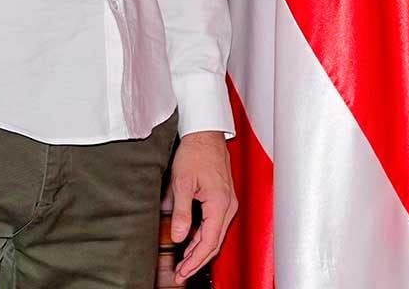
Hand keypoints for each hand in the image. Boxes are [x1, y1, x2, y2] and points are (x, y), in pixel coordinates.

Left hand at [167, 131, 236, 282]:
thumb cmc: (196, 152)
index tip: (182, 271)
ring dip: (200, 250)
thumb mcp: (182, 183)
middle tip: (181, 273)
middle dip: (197, 260)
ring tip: (184, 262)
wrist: (205, 134)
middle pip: (214, 242)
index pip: (209, 241)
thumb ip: (182, 212)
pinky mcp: (223, 199)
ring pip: (215, 235)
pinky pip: (215, 224)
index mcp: (220, 203)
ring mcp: (228, 202)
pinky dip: (204, 236)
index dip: (195, 260)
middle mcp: (228, 205)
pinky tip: (192, 243)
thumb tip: (180, 237)